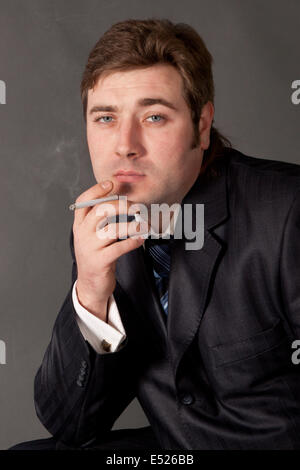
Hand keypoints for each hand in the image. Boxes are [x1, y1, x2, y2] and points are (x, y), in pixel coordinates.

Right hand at [73, 180, 148, 320]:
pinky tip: (141, 239)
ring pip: (113, 229)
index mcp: (79, 225)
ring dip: (132, 225)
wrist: (90, 285)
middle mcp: (82, 234)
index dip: (97, 190)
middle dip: (121, 205)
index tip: (112, 183)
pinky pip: (119, 248)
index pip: (84, 201)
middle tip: (137, 206)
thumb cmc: (96, 255)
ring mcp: (90, 248)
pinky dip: (133, 242)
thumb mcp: (92, 235)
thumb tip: (122, 198)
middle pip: (100, 211)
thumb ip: (101, 219)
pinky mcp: (100, 261)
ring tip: (144, 225)